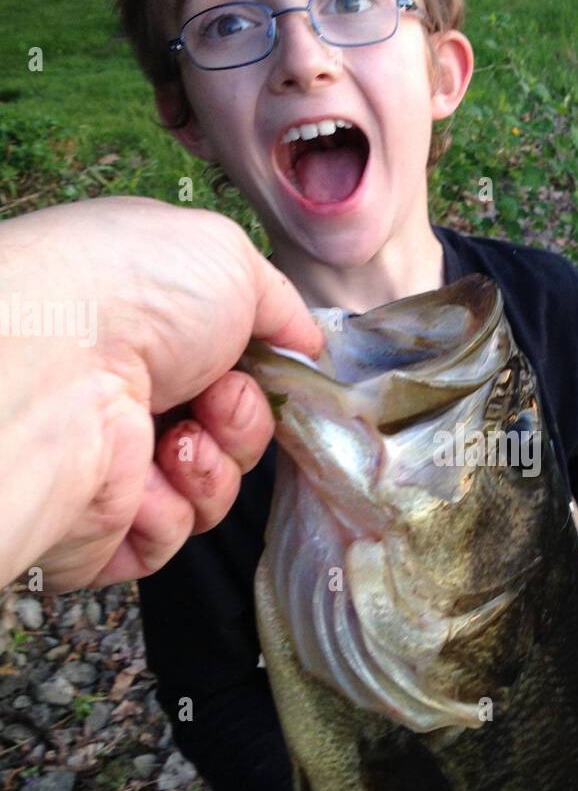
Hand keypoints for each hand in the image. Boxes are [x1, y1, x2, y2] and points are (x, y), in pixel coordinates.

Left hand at [0, 196, 322, 590]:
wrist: (58, 367)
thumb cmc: (134, 292)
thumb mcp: (228, 258)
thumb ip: (279, 303)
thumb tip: (307, 341)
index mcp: (151, 329)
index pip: (231, 369)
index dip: (264, 375)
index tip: (274, 368)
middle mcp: (129, 391)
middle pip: (232, 432)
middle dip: (244, 420)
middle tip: (217, 399)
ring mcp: (113, 459)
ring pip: (210, 488)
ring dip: (215, 464)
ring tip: (179, 440)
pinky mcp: (101, 523)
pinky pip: (173, 532)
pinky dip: (173, 506)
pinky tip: (147, 476)